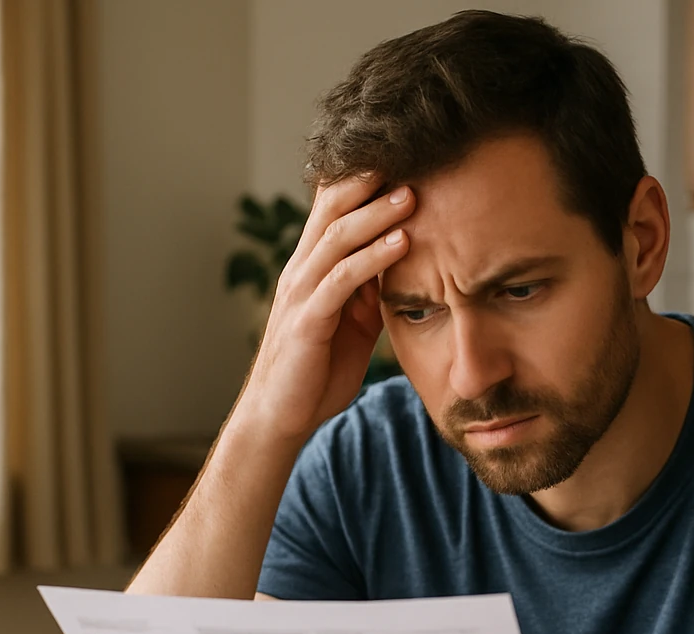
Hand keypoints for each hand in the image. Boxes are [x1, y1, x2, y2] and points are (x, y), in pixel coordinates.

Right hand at [233, 175, 413, 443]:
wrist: (281, 417)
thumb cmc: (317, 370)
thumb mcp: (352, 323)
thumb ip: (369, 290)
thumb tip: (401, 264)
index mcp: (311, 268)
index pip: (333, 210)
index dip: (362, 182)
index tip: (402, 159)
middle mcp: (301, 271)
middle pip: (331, 211)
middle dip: (369, 182)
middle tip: (409, 157)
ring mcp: (301, 294)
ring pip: (337, 239)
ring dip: (377, 214)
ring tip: (413, 194)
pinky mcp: (308, 321)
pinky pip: (343, 280)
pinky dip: (373, 258)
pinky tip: (402, 243)